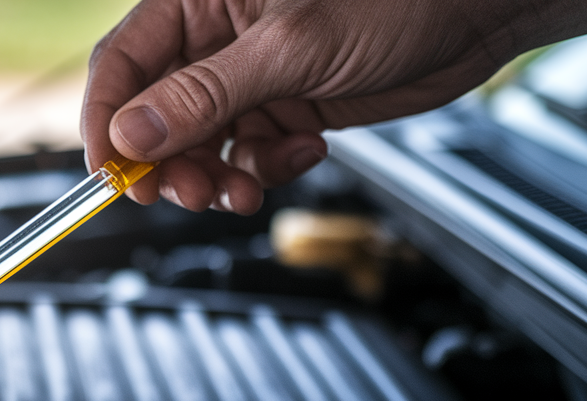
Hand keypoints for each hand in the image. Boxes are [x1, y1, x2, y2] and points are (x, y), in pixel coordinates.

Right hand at [82, 0, 586, 213]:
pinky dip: (267, 170)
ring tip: (242, 193)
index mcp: (200, 1)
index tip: (110, 173)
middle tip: (186, 195)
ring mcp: (252, 77)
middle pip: (156, 114)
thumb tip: (133, 132)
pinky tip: (303, 151)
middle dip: (167, 162)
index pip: (123, 64)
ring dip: (216, 177)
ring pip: (202, 144)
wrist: (479, 12)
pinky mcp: (286, 107)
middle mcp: (218, 39)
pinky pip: (251, 154)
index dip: (107, 121)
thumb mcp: (293, 46)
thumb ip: (207, 92)